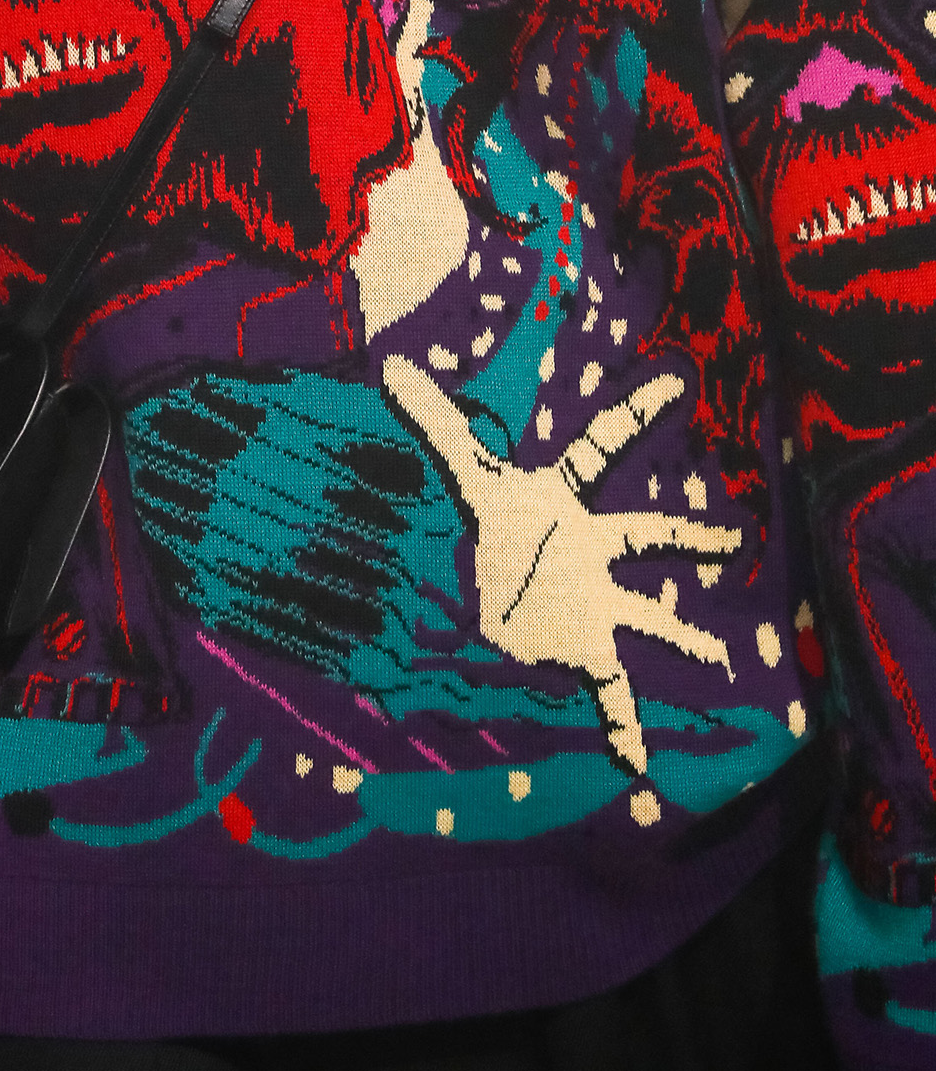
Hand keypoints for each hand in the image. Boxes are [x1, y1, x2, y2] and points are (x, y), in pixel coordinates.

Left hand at [383, 359, 741, 773]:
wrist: (473, 589)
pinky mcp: (579, 648)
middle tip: (733, 538)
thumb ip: (432, 418)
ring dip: (680, 637)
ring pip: (647, 617)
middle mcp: (591, 550)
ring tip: (716, 657)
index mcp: (567, 500)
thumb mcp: (461, 472)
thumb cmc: (484, 524)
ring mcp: (592, 600)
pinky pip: (611, 691)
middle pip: (644, 534)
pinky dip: (625, 726)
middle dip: (687, 535)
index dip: (632, 411)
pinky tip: (639, 762)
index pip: (600, 447)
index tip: (673, 378)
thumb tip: (391, 361)